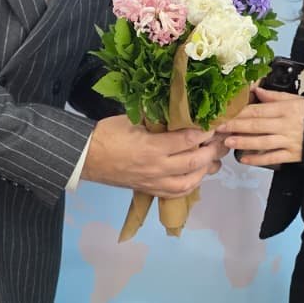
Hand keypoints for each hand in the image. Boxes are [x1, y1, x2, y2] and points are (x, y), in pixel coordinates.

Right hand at [81, 115, 222, 196]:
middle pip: (194, 162)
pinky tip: (196, 176)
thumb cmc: (106, 134)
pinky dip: (191, 185)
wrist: (85, 157)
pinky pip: (176, 193)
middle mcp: (157, 168)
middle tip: (218, 140)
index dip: (204, 131)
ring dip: (204, 170)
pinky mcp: (149, 190)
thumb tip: (177, 109)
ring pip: (189, 182)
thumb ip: (157, 117)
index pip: (187, 140)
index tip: (213, 123)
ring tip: (211, 159)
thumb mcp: (132, 119)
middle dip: (211, 151)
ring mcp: (154, 182)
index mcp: (152, 147)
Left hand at [214, 87, 303, 166]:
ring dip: (243, 142)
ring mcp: (289, 141)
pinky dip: (257, 159)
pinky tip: (244, 159)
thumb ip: (275, 96)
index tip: (226, 112)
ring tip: (228, 141)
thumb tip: (256, 89)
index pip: (258, 109)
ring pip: (262, 142)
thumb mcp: (296, 100)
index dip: (240, 111)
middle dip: (236, 126)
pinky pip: (272, 158)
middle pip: (257, 125)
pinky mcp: (293, 155)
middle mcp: (286, 125)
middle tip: (219, 126)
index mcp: (286, 109)